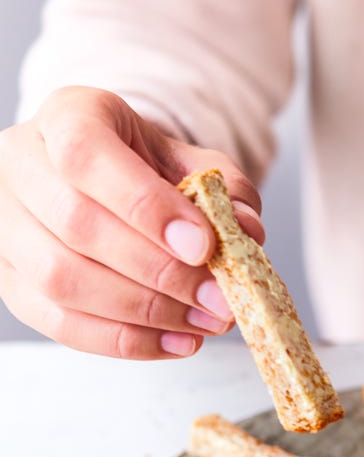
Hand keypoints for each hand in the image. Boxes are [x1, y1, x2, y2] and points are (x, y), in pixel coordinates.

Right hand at [0, 86, 264, 358]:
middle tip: (218, 299)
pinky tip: (177, 340)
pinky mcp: (9, 279)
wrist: (116, 183)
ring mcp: (6, 224)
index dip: (146, 206)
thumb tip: (246, 231)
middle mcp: (21, 164)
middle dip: (159, 272)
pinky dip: (124, 341)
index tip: (204, 247)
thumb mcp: (198, 164)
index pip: (87, 155)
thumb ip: (228, 192)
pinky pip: (59, 322)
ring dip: (144, 312)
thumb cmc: (153, 170)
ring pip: (62, 280)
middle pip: (76, 224)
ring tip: (205, 322)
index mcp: (68, 116)